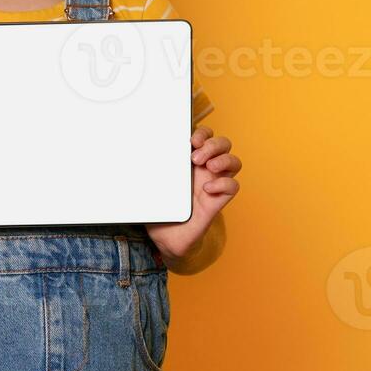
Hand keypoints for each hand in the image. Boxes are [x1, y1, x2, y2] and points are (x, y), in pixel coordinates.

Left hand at [145, 125, 241, 262]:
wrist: (164, 238)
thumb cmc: (158, 209)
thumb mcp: (150, 185)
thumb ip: (149, 168)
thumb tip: (137, 150)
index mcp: (189, 161)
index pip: (205, 136)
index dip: (203, 133)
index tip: (190, 140)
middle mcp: (204, 170)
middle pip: (223, 145)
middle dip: (213, 144)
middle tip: (195, 156)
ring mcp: (213, 184)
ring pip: (234, 161)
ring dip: (223, 159)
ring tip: (207, 167)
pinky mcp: (218, 201)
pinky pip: (233, 186)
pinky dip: (223, 183)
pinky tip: (207, 190)